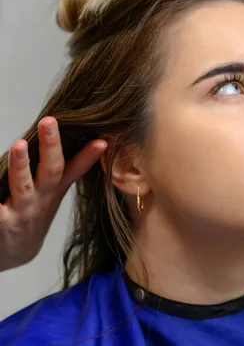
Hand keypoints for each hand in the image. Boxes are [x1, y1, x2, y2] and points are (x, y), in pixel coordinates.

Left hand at [0, 117, 105, 271]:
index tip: (102, 141)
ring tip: (19, 145)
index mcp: (54, 189)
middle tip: (49, 122)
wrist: (15, 252)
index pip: (75, 169)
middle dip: (51, 145)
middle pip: (51, 171)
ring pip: (23, 186)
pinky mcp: (2, 223)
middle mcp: (42, 199)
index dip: (89, 156)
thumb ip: (67, 168)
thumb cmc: (33, 213)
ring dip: (21, 166)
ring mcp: (22, 211)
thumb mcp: (53, 190)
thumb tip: (92, 141)